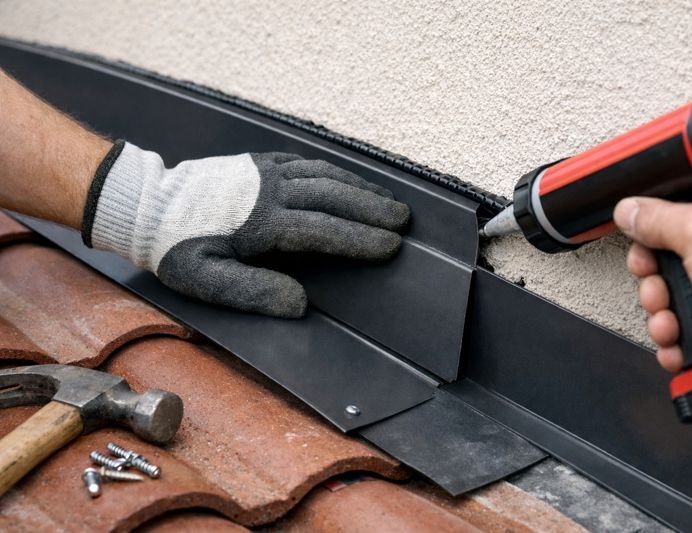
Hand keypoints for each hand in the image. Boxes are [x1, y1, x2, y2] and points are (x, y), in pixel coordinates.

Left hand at [83, 142, 409, 317]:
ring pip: (326, 175)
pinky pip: (309, 163)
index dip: (359, 238)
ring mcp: (267, 171)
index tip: (390, 245)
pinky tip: (352, 182)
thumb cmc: (177, 247)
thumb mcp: (205, 279)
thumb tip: (299, 303)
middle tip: (404, 221)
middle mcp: (271, 190)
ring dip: (361, 188)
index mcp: (261, 222)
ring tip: (390, 202)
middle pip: (333, 196)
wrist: (147, 204)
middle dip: (372, 208)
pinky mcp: (262, 161)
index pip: (322, 229)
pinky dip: (338, 172)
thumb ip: (252, 291)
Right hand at [613, 184, 691, 371]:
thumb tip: (630, 210)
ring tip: (669, 328)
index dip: (653, 240)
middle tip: (657, 295)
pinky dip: (683, 347)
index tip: (643, 256)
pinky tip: (679, 348)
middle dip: (656, 290)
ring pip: (684, 306)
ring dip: (664, 321)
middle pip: (676, 268)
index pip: (681, 221)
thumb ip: (658, 219)